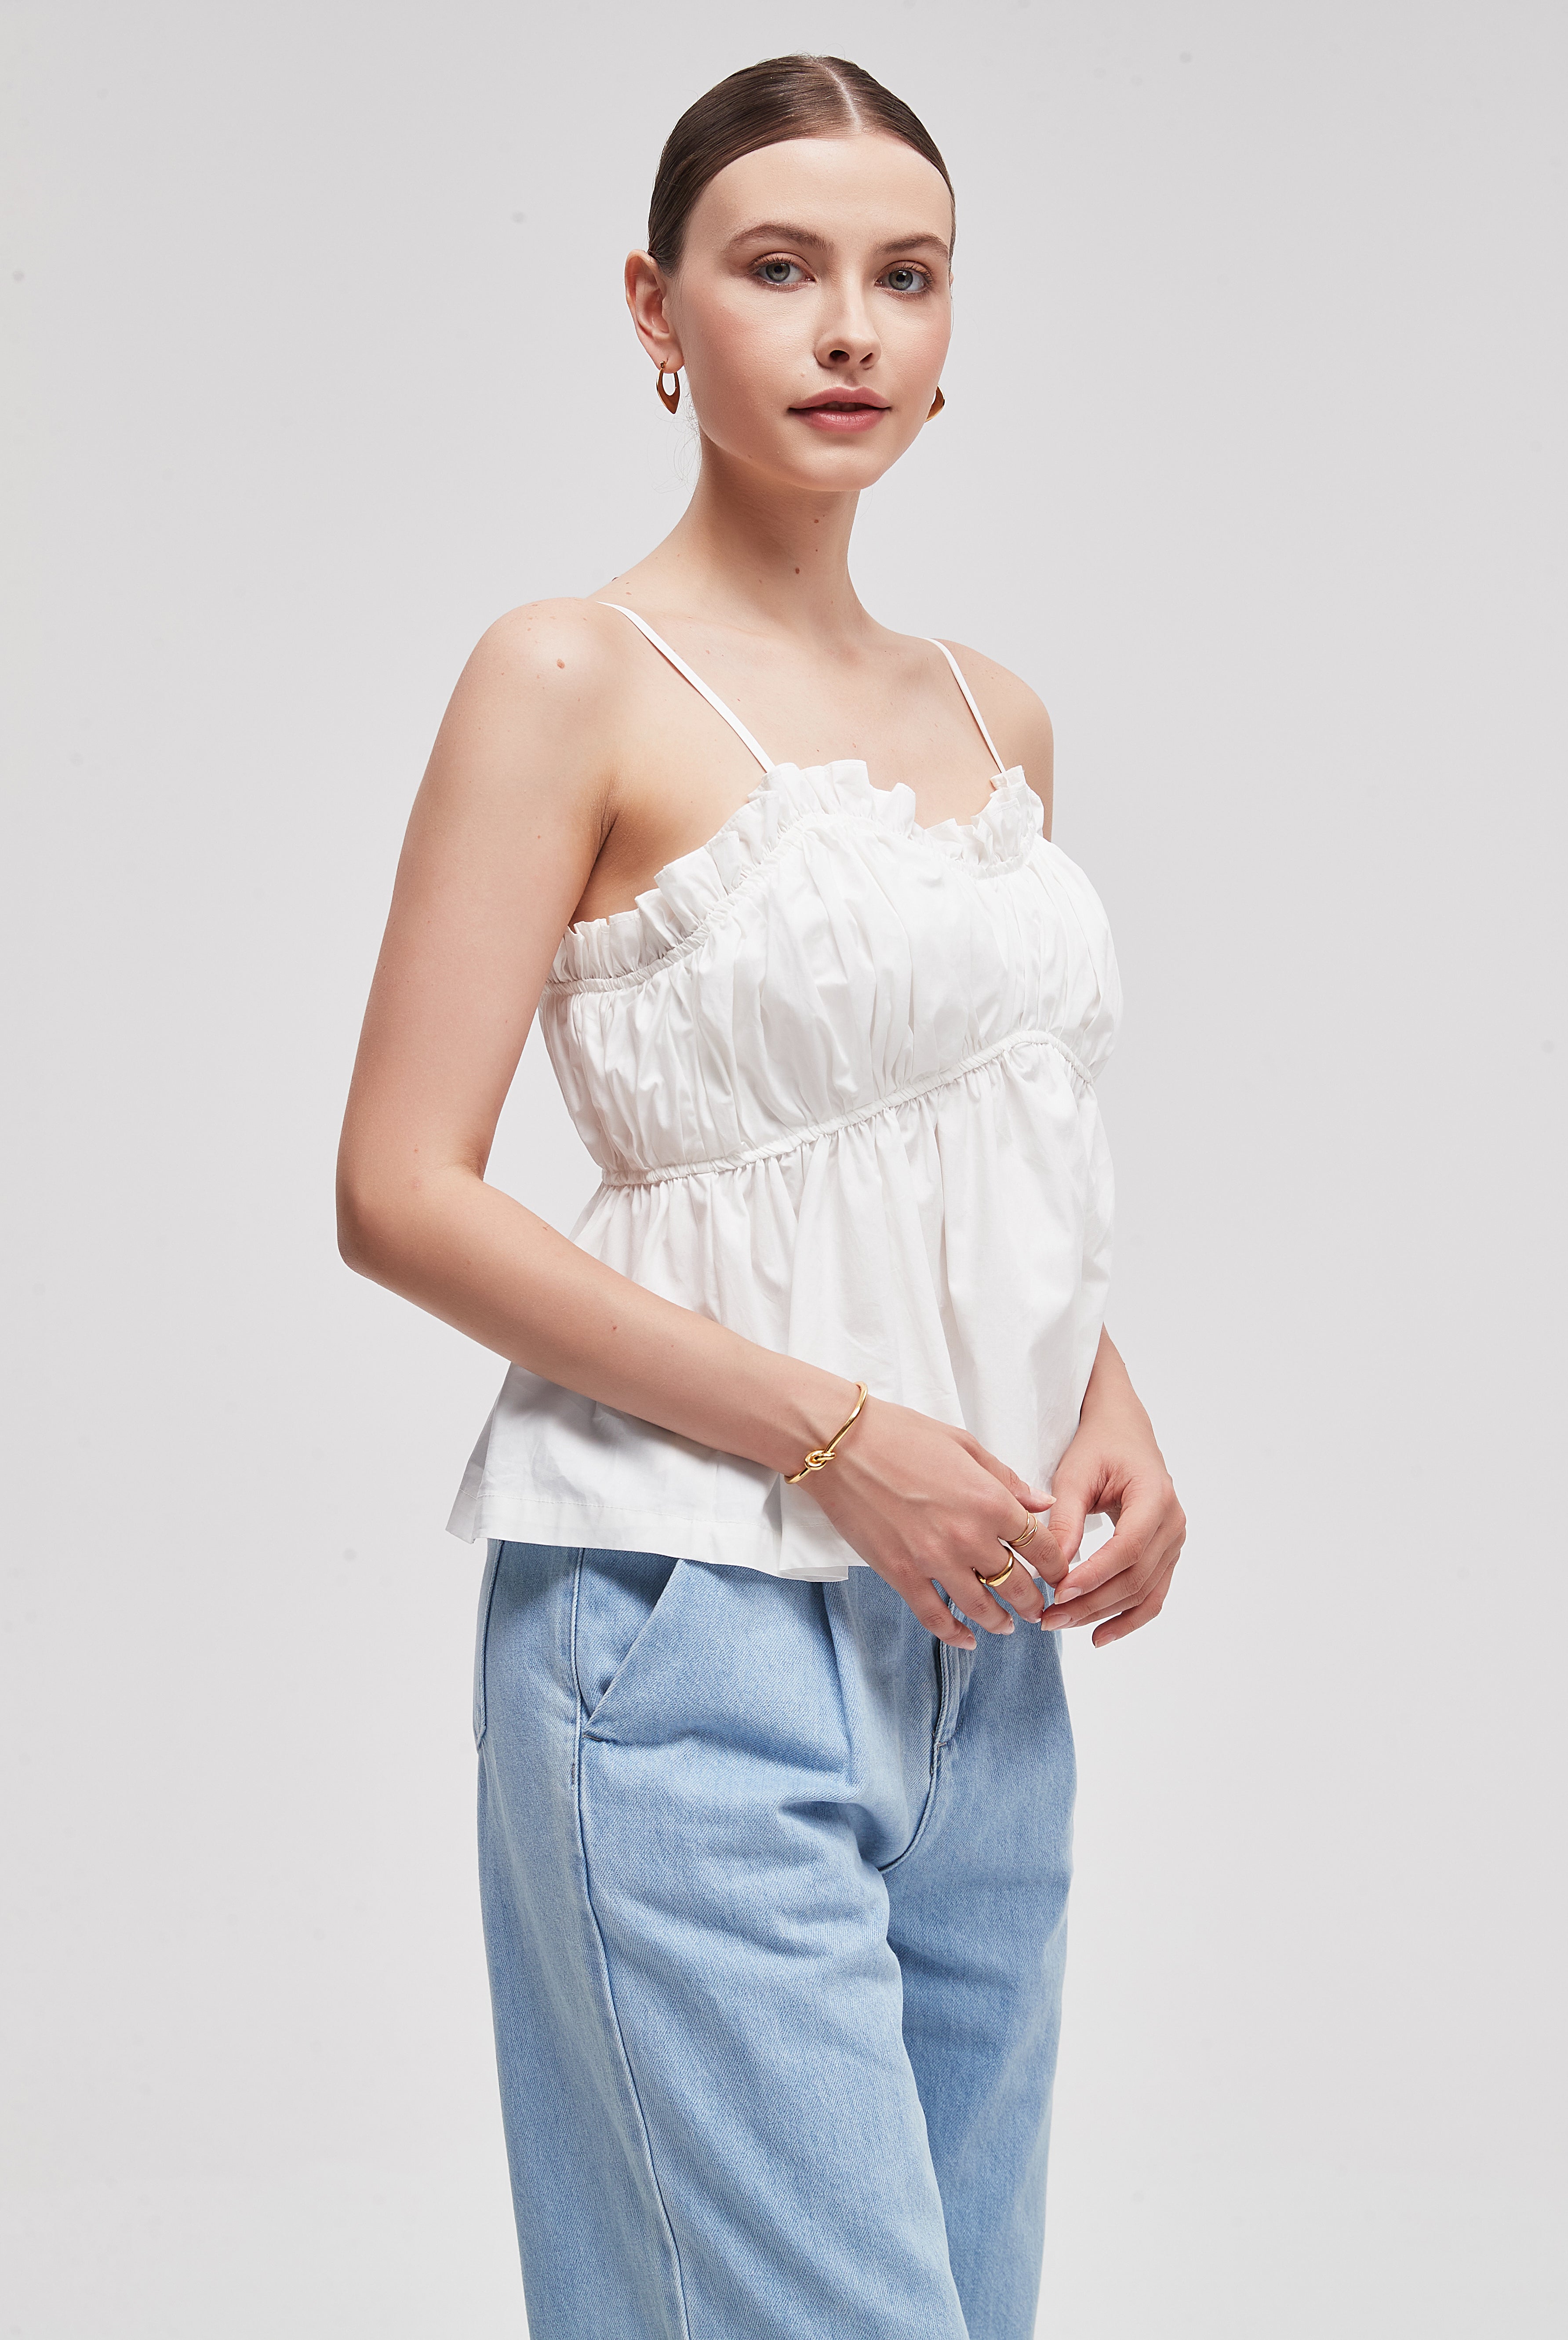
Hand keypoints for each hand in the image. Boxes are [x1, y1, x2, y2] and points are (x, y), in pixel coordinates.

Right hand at [801, 1397, 1067, 1647]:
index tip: (1056, 1574)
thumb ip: (1007, 1480)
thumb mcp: (965, 1445)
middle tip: (1037, 1608)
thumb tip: (1042, 1503)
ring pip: (981, 1607)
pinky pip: (935, 1617)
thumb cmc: (902, 1435)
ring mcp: (934, 1560)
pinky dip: (954, 1634)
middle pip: (1017, 1585)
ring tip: (1006, 1626)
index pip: (1040, 1546)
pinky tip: (966, 1639)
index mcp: (990, 1501)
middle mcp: (969, 1537)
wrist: (841, 1446)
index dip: (1055, 1566)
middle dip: (1032, 1602)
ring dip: (1000, 1622)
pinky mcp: (901, 1574)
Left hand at [1042, 1338, 1184, 1647]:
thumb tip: (1051, 1567)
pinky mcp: (1166, 1555)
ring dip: (1103, 1614)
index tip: (1058, 1593)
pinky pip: (1152, 1595)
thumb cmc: (1097, 1447)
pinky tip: (1099, 1635)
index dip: (1095, 1575)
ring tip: (1061, 1624)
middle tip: (1048, 1618)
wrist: (1123, 1432)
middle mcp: (1172, 1523)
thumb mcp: (1074, 1474)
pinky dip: (1128, 1618)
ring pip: (1143, 1592)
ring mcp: (1174, 1542)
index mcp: (1155, 1496)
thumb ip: (1065, 1519)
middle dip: (1091, 1602)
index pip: (1127, 1547)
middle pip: (1135, 1576)